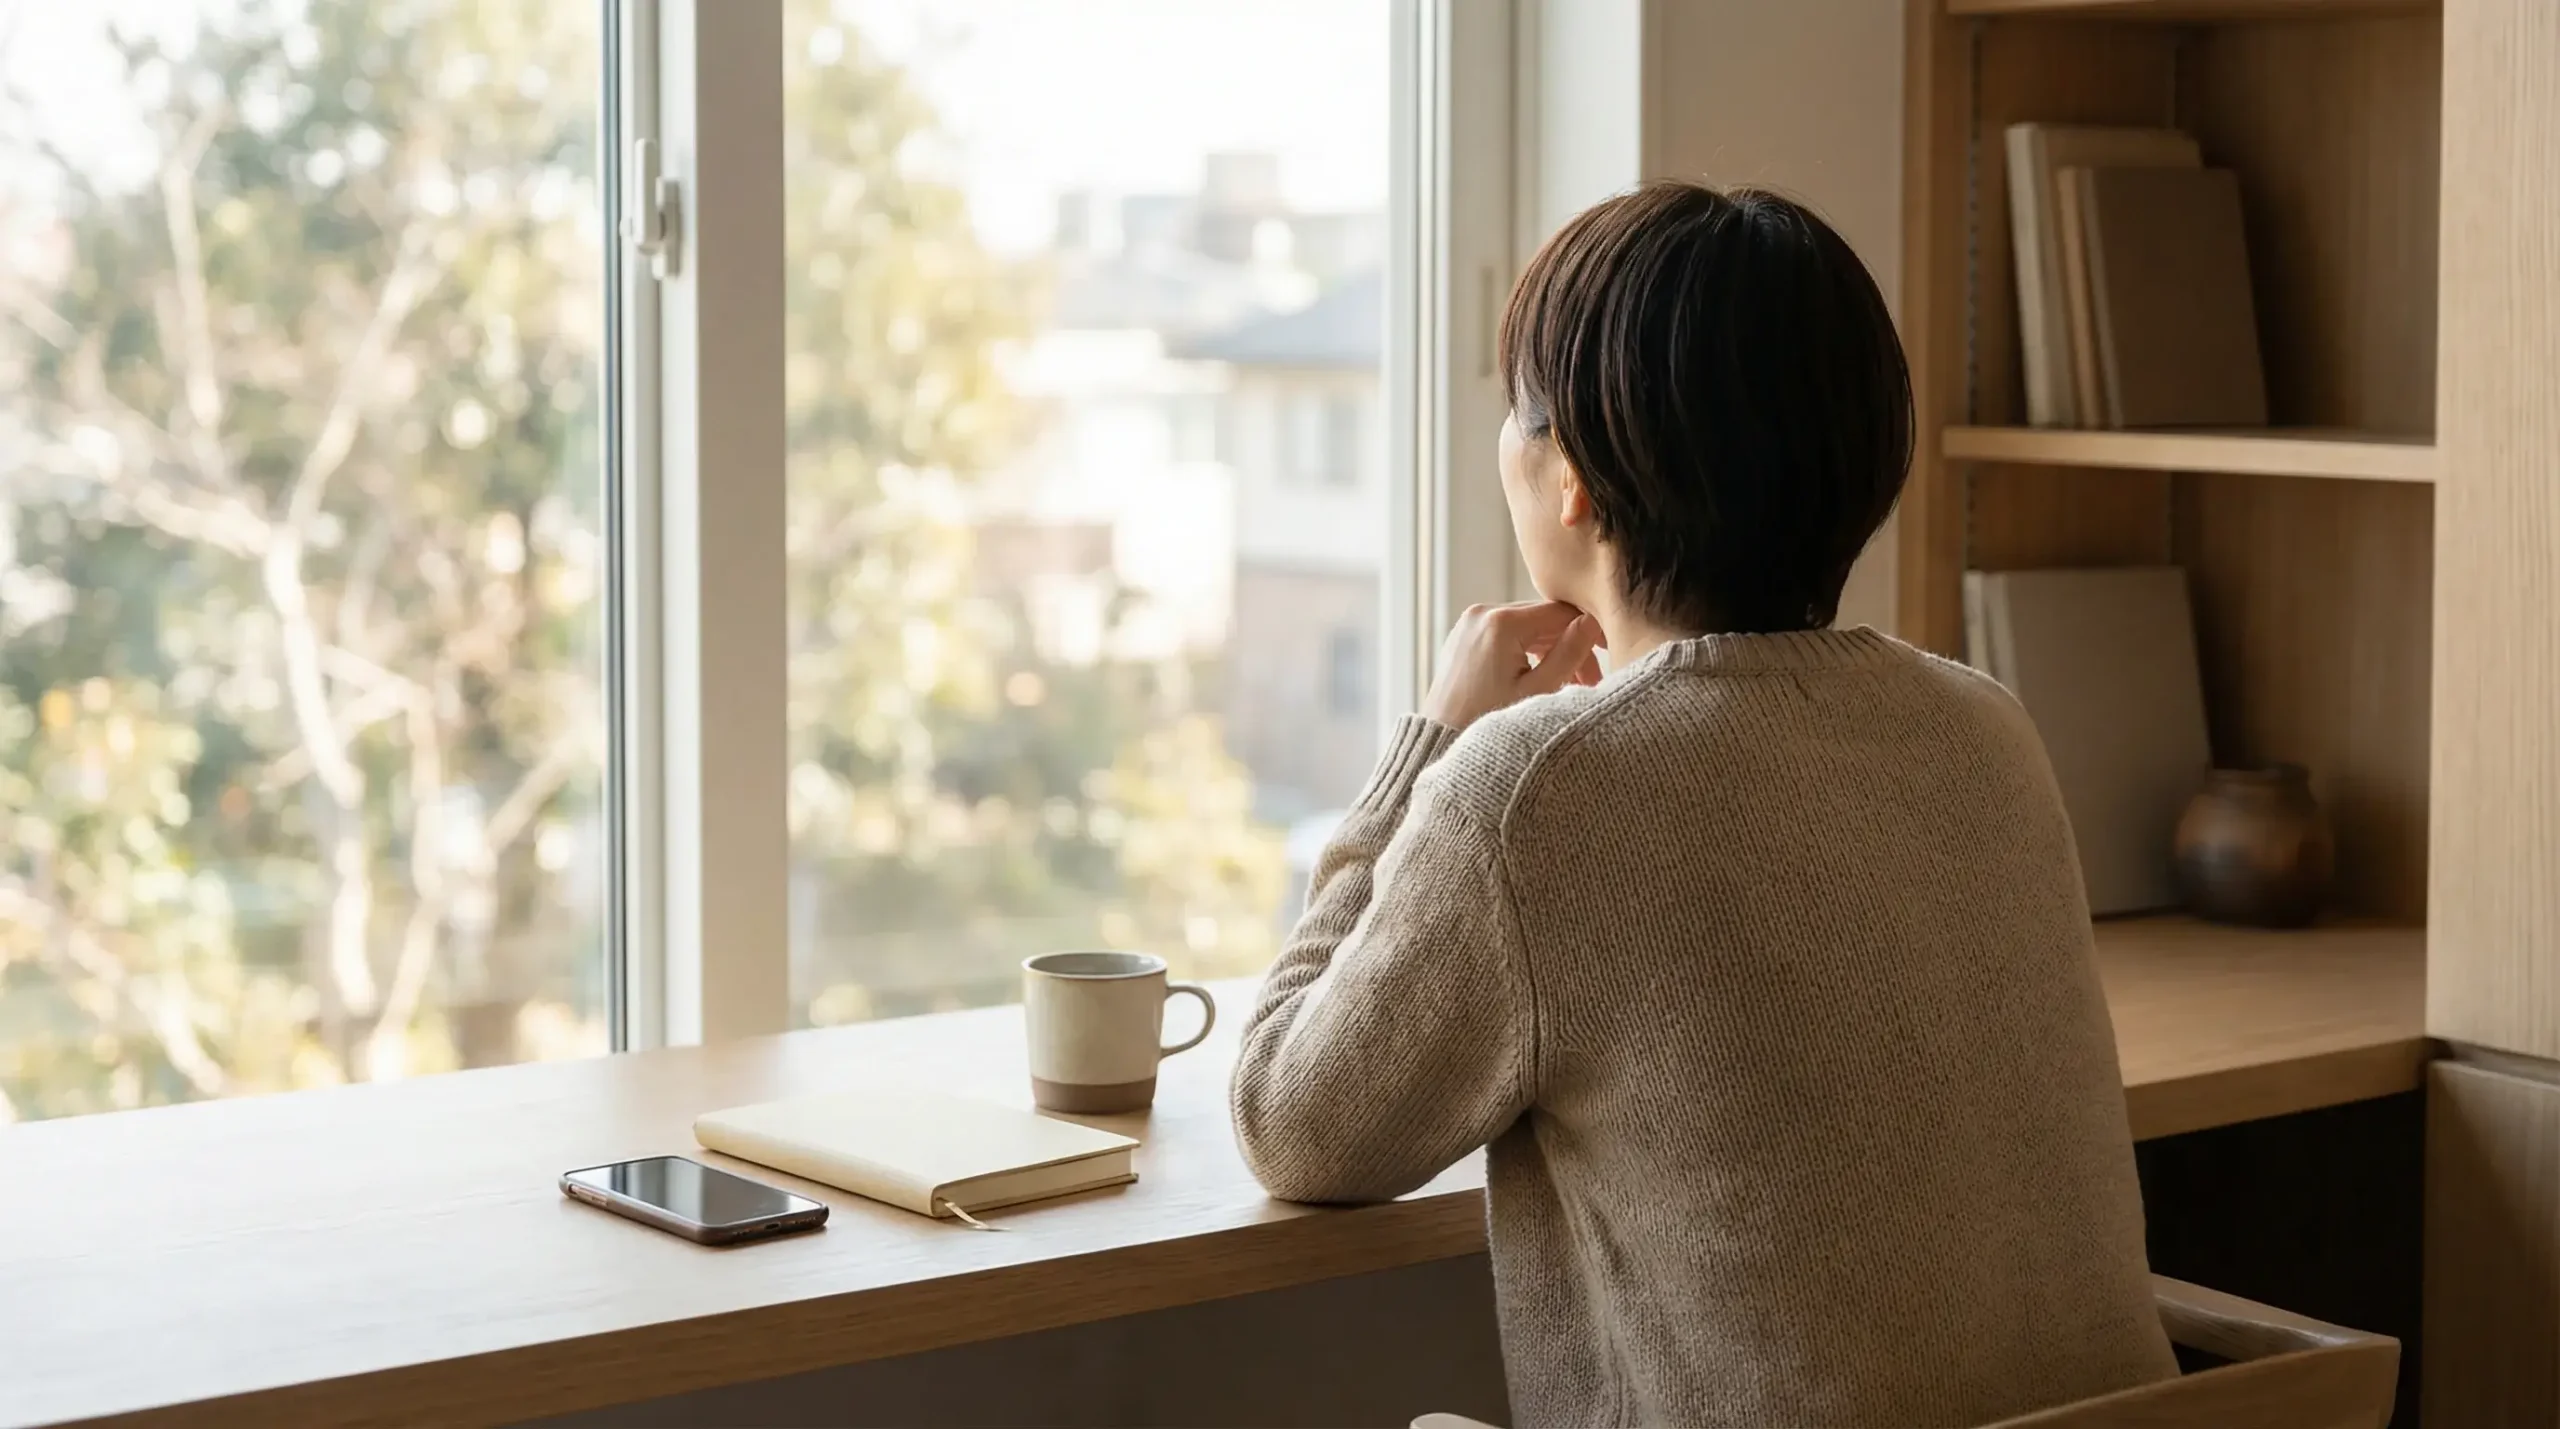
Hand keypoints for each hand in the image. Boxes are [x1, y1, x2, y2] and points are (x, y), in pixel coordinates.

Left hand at [1419, 601, 1605, 731]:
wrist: (1439, 742)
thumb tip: (1593, 622)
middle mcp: (1482, 613)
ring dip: (1551, 650)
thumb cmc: (1488, 723)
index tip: (1609, 652)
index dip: (1590, 629)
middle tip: (1590, 681)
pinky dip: (1528, 651)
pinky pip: (1507, 634)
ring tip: (1570, 684)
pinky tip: (1542, 677)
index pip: (1561, 611)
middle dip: (1570, 646)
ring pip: (1527, 627)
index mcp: (1501, 622)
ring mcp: (1470, 623)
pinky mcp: (1465, 636)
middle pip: (1544, 619)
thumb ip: (1570, 652)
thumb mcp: (1538, 691)